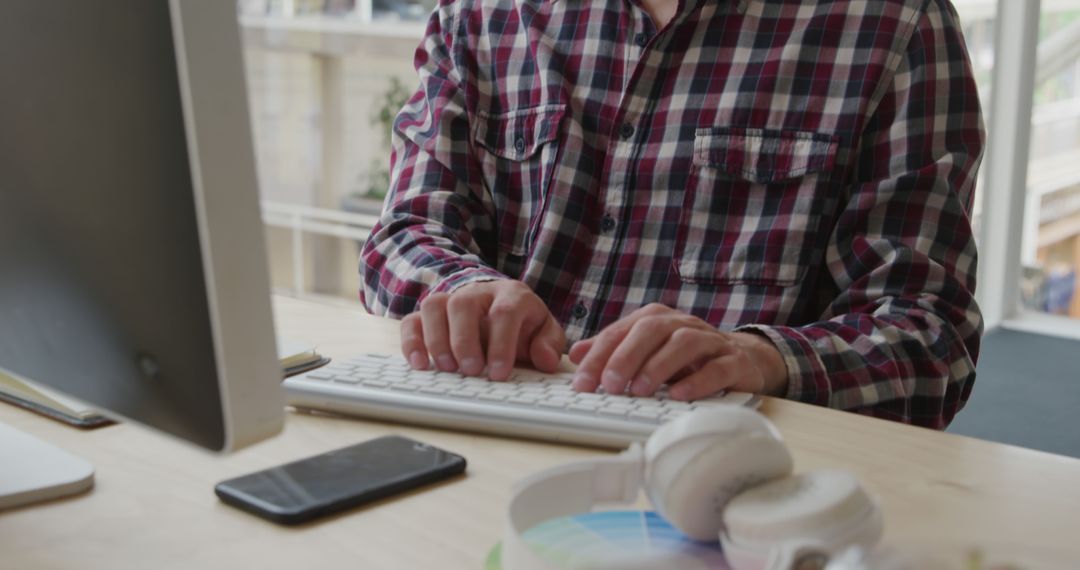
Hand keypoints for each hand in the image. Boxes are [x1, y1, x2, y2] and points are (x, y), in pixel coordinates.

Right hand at [400, 280, 565, 380]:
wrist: (500, 304)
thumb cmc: (522, 323)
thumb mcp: (544, 330)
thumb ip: (549, 343)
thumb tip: (546, 360)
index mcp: (511, 295)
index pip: (505, 311)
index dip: (501, 343)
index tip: (500, 372)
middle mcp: (478, 292)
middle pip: (463, 304)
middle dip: (465, 340)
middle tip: (472, 370)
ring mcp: (451, 300)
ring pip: (434, 307)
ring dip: (437, 340)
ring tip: (447, 369)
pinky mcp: (431, 314)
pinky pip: (413, 320)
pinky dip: (412, 342)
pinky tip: (419, 364)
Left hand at [568, 304, 787, 399]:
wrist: (742, 358)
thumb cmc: (686, 357)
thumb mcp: (645, 350)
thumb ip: (612, 349)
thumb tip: (575, 353)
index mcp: (656, 318)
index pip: (621, 332)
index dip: (598, 356)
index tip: (582, 383)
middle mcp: (682, 324)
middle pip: (651, 330)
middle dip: (627, 357)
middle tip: (610, 385)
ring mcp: (711, 341)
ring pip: (684, 344)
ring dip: (659, 367)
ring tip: (641, 390)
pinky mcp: (734, 362)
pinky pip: (717, 368)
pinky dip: (698, 381)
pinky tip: (680, 396)